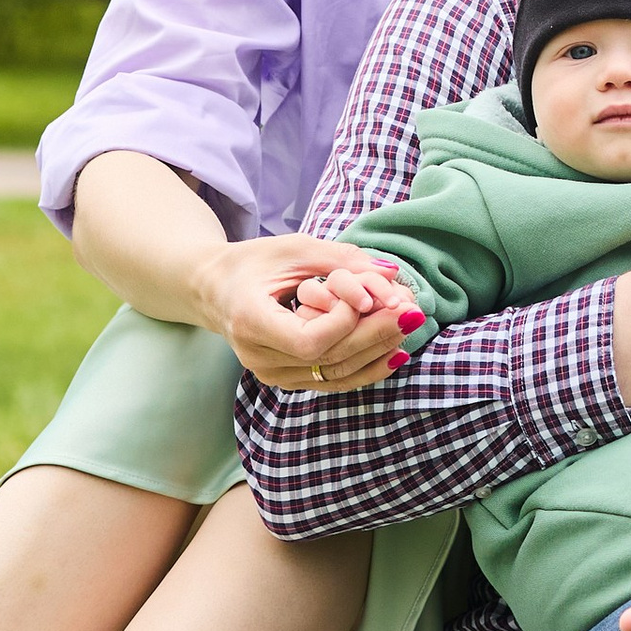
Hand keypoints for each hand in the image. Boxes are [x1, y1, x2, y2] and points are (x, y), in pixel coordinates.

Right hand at [204, 236, 424, 389]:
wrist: (216, 290)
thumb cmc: (253, 262)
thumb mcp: (293, 249)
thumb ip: (341, 259)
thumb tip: (391, 273)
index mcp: (250, 322)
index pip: (309, 340)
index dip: (345, 323)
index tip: (366, 297)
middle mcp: (258, 358)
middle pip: (328, 359)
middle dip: (376, 335)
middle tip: (414, 313)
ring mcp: (271, 374)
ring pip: (334, 375)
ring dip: (378, 353)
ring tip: (410, 328)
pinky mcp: (286, 379)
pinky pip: (331, 381)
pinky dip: (366, 368)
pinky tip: (395, 353)